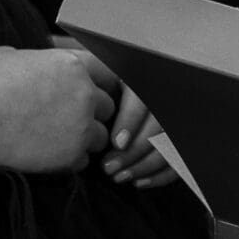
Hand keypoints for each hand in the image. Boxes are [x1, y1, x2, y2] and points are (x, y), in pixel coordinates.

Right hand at [0, 45, 113, 172]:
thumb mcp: (14, 56)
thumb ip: (43, 62)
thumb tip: (43, 65)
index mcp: (72, 64)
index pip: (107, 71)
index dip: (96, 82)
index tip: (86, 92)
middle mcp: (83, 93)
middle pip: (107, 106)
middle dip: (91, 112)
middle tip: (65, 119)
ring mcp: (79, 126)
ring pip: (99, 135)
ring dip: (82, 138)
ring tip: (52, 138)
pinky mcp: (69, 155)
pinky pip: (83, 160)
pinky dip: (69, 159)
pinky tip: (45, 152)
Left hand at [54, 38, 176, 187]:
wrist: (130, 93)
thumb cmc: (105, 78)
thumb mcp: (98, 66)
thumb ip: (87, 69)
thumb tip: (57, 56)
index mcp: (144, 75)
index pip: (144, 97)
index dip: (133, 120)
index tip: (116, 141)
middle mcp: (163, 96)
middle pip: (159, 126)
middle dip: (134, 152)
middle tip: (108, 168)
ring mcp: (175, 120)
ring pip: (170, 147)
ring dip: (144, 166)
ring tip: (118, 176)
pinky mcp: (181, 142)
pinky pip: (179, 162)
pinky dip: (160, 176)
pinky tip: (138, 182)